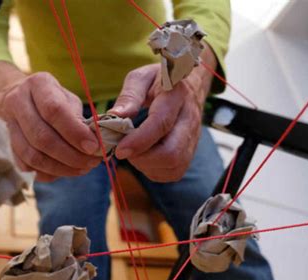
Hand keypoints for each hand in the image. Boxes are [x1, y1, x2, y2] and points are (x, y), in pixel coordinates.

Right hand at [0, 62, 100, 181]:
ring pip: (32, 155)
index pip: (54, 110)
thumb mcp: (69, 99)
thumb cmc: (53, 98)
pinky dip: (47, 172)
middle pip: (41, 137)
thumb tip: (94, 145)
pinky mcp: (8, 143)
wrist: (19, 95)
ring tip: (81, 169)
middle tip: (90, 163)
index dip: (75, 132)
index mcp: (38, 84)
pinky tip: (63, 171)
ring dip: (60, 168)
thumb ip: (80, 119)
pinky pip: (26, 164)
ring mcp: (9, 123)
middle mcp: (18, 101)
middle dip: (70, 155)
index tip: (93, 146)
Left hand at [109, 47, 215, 181]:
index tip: (119, 149)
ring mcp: (193, 139)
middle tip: (124, 149)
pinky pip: (174, 172)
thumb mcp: (142, 78)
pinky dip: (154, 170)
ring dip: (147, 165)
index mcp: (176, 96)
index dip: (138, 141)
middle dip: (142, 158)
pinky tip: (144, 157)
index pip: (161, 123)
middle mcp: (189, 120)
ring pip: (174, 166)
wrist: (190, 85)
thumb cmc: (160, 81)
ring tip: (133, 151)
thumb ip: (129, 96)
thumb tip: (114, 116)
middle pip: (171, 153)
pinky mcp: (190, 153)